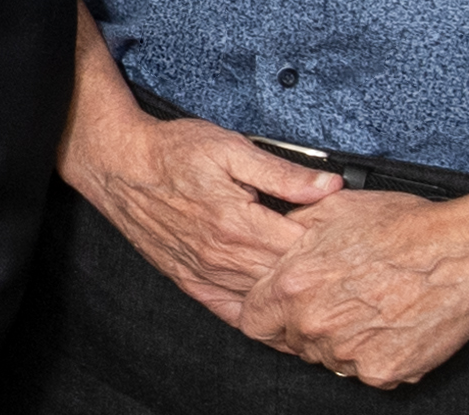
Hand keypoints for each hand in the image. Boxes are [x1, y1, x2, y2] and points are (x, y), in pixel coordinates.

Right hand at [60, 92, 339, 338]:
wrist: (119, 165)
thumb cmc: (172, 152)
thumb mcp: (231, 148)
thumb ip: (283, 173)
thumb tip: (330, 186)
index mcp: (238, 223)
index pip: (302, 250)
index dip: (332, 248)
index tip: (350, 241)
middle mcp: (222, 257)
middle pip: (287, 282)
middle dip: (316, 277)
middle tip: (344, 271)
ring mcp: (204, 273)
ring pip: (263, 302)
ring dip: (291, 301)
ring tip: (320, 296)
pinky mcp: (189, 281)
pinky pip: (230, 312)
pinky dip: (258, 320)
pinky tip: (278, 319)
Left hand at [234, 187, 468, 388]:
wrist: (466, 254)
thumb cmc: (406, 228)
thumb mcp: (334, 209)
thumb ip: (291, 230)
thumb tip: (273, 238)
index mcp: (295, 284)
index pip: (253, 320)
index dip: (267, 313)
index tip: (282, 308)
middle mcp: (315, 323)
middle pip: (292, 341)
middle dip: (307, 326)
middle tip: (340, 304)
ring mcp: (348, 353)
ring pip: (328, 359)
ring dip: (340, 342)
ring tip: (371, 310)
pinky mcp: (383, 372)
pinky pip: (365, 371)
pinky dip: (375, 354)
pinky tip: (391, 325)